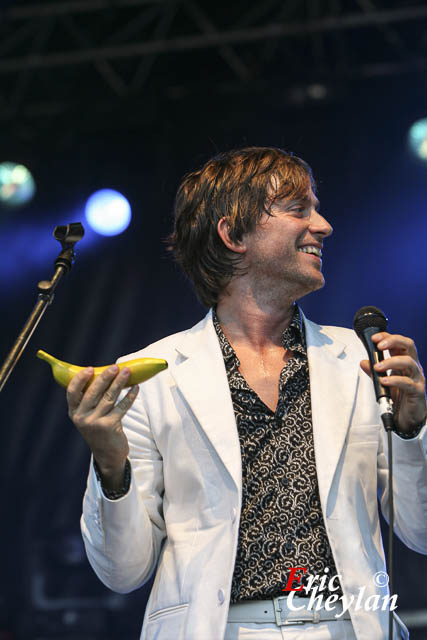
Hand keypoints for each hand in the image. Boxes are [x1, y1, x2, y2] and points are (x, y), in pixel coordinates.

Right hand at [67, 365, 138, 484]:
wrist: (107, 455)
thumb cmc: (99, 429)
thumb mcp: (88, 416)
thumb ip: (90, 400)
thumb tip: (104, 374)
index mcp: (73, 412)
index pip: (72, 392)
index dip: (80, 379)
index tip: (90, 369)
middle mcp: (81, 418)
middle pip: (93, 392)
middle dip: (105, 377)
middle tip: (115, 367)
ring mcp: (95, 423)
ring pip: (109, 397)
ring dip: (120, 383)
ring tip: (127, 372)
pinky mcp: (109, 427)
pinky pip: (122, 407)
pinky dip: (130, 396)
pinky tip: (136, 388)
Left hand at [360, 332, 426, 433]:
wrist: (408, 417)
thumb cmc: (400, 397)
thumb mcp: (383, 382)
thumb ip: (373, 372)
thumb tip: (363, 362)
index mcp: (404, 361)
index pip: (399, 343)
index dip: (387, 337)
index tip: (374, 338)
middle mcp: (413, 367)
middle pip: (408, 346)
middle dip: (393, 341)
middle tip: (378, 346)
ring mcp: (417, 378)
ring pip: (409, 363)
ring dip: (390, 362)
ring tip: (377, 366)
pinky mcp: (417, 391)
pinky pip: (407, 383)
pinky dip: (394, 380)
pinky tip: (384, 381)